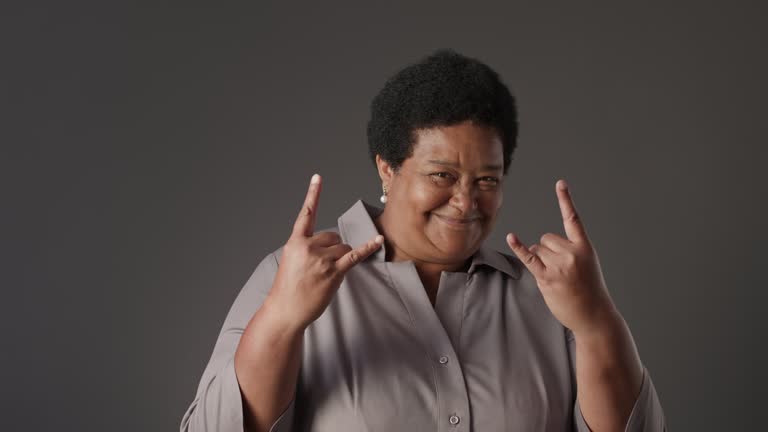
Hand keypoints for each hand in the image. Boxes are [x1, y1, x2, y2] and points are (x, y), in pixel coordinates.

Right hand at [266, 174, 383, 329]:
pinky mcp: (334, 272)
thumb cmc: (288, 288)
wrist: (285, 310)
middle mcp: (308, 247)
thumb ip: (306, 247)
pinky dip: (367, 248)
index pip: (306, 214)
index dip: (313, 194)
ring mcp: (321, 260)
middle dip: (333, 248)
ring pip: (343, 247)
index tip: (318, 177)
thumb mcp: (290, 261)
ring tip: (326, 275)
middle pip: (333, 236)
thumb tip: (330, 244)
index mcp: (295, 242)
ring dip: (341, 258)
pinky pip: (354, 256)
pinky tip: (378, 241)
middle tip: (321, 267)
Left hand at [505, 179, 618, 335]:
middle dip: (548, 251)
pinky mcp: (547, 277)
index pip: (573, 219)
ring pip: (537, 248)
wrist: (594, 315)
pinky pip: (529, 257)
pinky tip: (511, 237)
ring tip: (557, 278)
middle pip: (546, 238)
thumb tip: (540, 247)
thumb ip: (569, 251)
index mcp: (584, 247)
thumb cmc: (589, 290)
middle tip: (561, 270)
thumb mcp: (587, 265)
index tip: (560, 183)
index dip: (565, 200)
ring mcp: (559, 265)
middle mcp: (572, 253)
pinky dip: (519, 247)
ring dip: (541, 260)